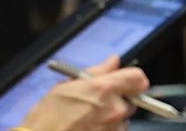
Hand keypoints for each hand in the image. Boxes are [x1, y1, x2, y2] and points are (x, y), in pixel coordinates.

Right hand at [16, 55, 149, 130]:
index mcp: (104, 89)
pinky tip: (87, 127)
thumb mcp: (67, 85)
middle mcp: (113, 109)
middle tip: (98, 102)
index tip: (126, 82)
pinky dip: (106, 129)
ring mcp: (112, 128)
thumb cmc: (47, 117)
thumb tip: (112, 62)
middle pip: (132, 100)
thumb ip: (97, 71)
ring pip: (123, 119)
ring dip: (111, 117)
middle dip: (118, 100)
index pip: (138, 78)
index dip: (132, 79)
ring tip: (88, 118)